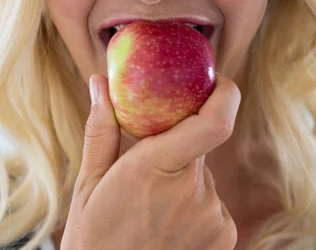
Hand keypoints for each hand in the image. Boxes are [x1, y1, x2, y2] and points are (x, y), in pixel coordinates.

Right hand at [60, 73, 240, 249]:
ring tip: (151, 210)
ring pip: (203, 175)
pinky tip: (167, 227)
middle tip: (147, 170)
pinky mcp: (226, 234)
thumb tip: (98, 83)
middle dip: (177, 148)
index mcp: (154, 170)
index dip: (225, 95)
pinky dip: (194, 203)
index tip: (219, 82)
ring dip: (183, 180)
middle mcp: (192, 192)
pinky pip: (213, 201)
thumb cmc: (94, 240)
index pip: (213, 123)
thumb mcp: (89, 185)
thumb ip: (102, 129)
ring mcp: (214, 216)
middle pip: (199, 145)